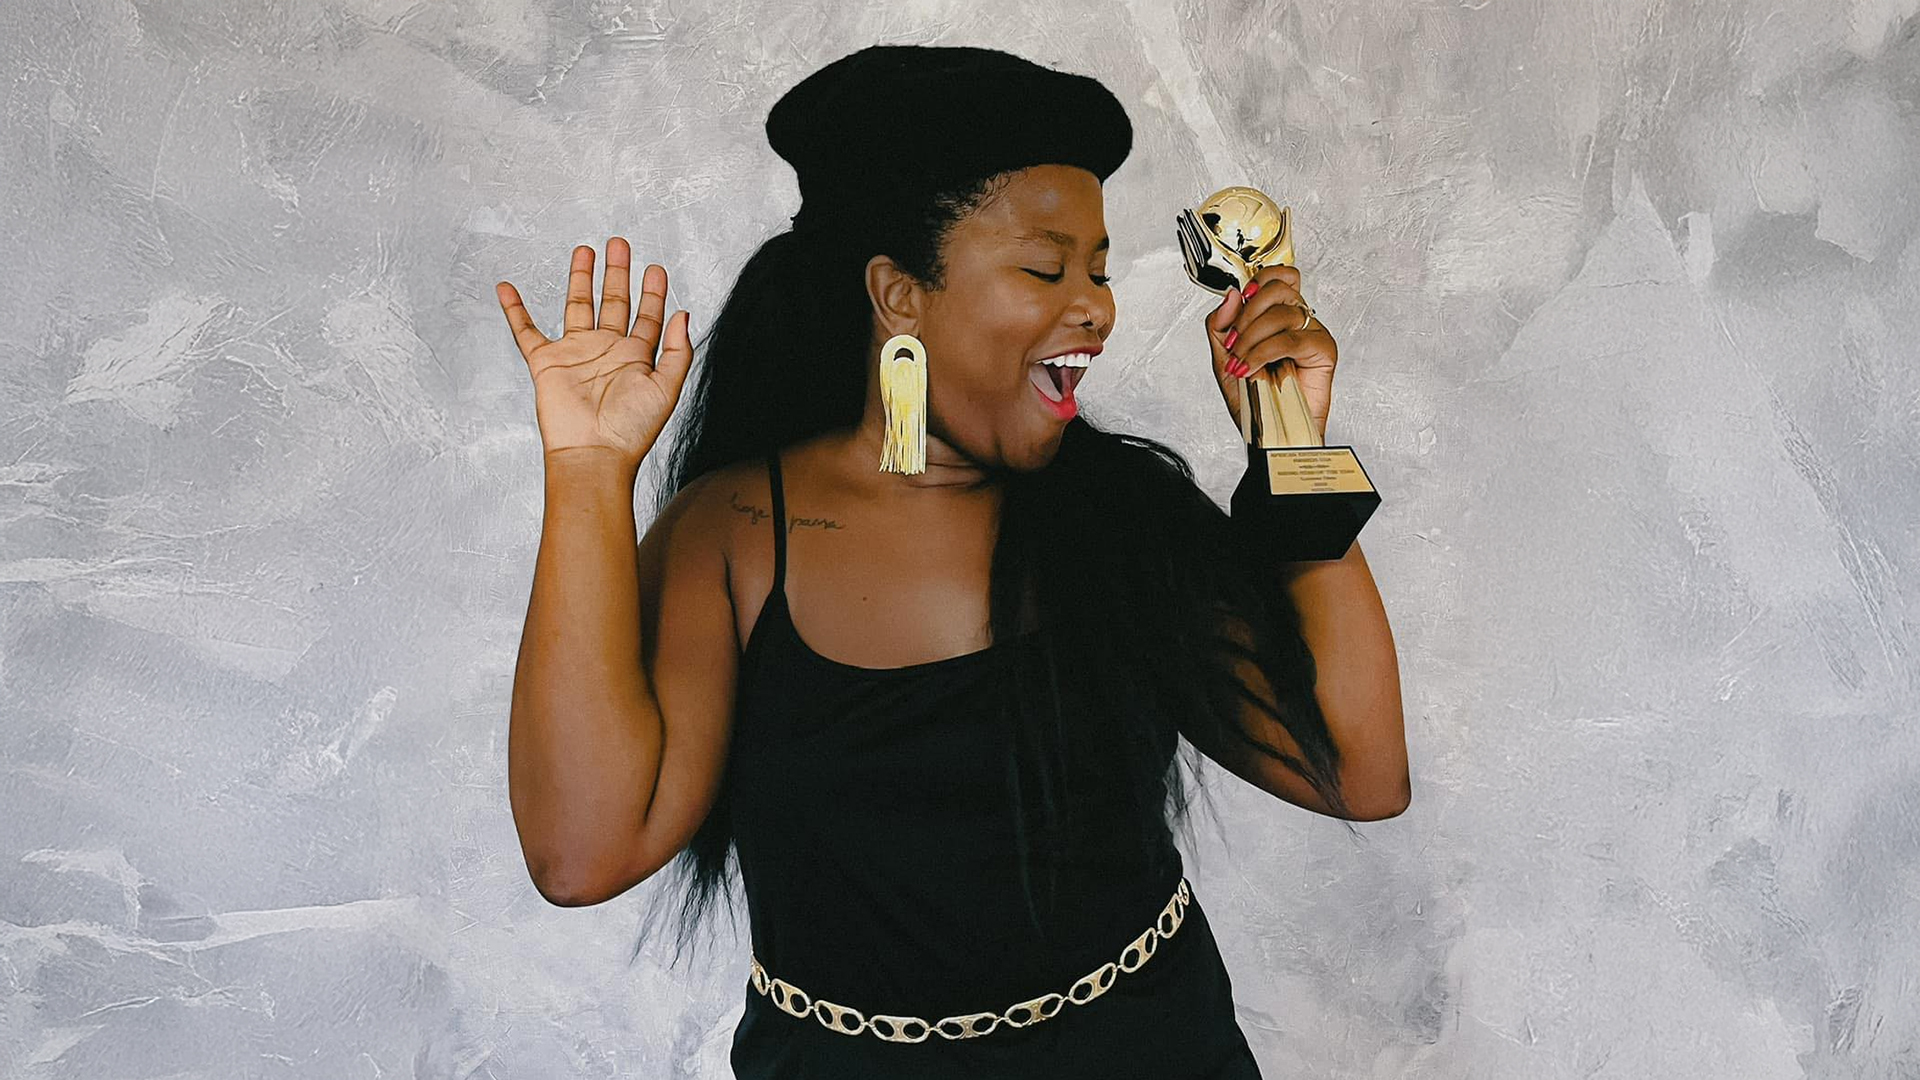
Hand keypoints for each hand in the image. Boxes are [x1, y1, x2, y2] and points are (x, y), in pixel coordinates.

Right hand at [496, 238, 693, 467]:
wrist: (594, 453)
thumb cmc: (631, 431)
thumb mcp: (666, 388)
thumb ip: (676, 350)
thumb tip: (683, 314)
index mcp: (635, 357)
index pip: (647, 316)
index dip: (652, 292)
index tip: (655, 268)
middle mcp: (606, 351)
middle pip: (613, 302)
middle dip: (617, 272)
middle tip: (619, 244)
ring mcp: (576, 353)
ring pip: (578, 306)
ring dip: (581, 278)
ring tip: (585, 251)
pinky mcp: (547, 362)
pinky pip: (526, 330)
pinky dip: (515, 309)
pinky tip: (507, 288)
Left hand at [1204, 265, 1337, 442]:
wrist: (1268, 432)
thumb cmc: (1253, 399)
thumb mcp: (1222, 357)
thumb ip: (1220, 324)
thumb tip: (1232, 294)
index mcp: (1276, 316)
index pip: (1278, 276)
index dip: (1260, 279)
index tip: (1243, 297)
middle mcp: (1296, 320)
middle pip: (1277, 288)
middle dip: (1247, 315)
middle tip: (1234, 344)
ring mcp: (1311, 333)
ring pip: (1281, 312)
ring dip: (1252, 338)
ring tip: (1241, 363)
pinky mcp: (1323, 350)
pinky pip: (1291, 338)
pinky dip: (1264, 352)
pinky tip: (1253, 368)